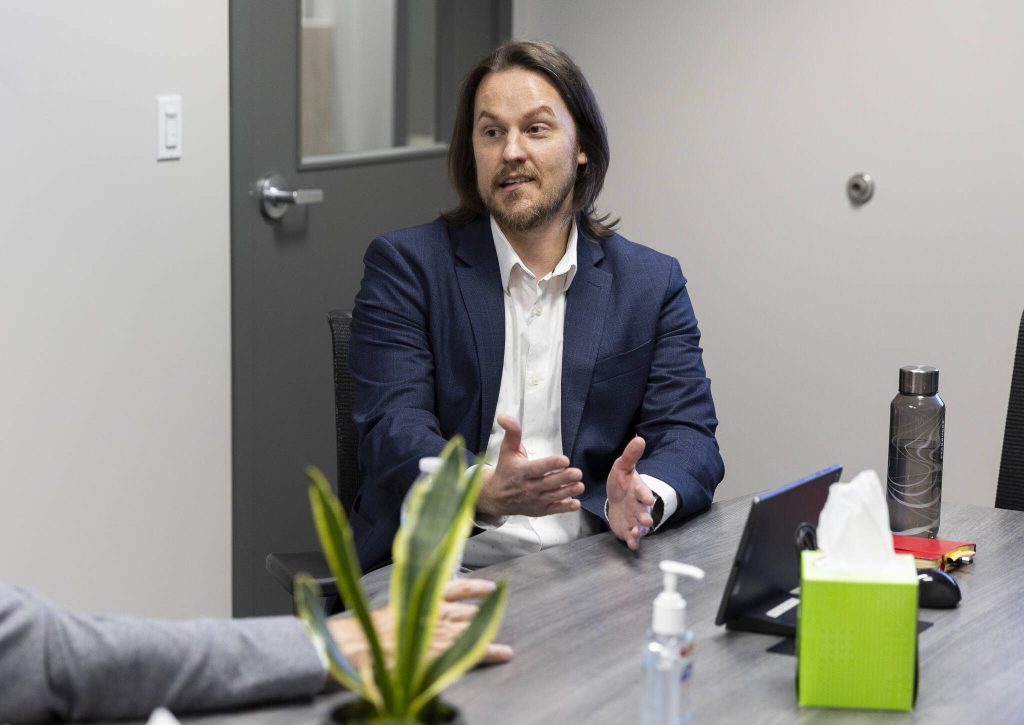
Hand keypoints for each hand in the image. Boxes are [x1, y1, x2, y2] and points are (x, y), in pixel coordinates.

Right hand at [326, 578, 512, 668]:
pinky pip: (471, 650)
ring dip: (487, 628)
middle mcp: (433, 613)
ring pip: (471, 627)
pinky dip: (490, 652)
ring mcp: (439, 633)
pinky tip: (504, 653)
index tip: (488, 586)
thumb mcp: (387, 613)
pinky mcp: (441, 653)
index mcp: (421, 600)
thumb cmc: (363, 633)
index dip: (473, 587)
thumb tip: (412, 614)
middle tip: (496, 609)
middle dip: (480, 611)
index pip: (453, 588)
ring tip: (500, 629)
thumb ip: (404, 610)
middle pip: (465, 610)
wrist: (353, 647)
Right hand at [475, 415, 584, 517]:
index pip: (537, 468)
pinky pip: (553, 509)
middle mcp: (528, 487)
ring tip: (580, 486)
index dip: (551, 464)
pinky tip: (575, 503)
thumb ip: (512, 432)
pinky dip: (564, 508)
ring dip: (568, 491)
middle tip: (577, 473)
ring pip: (553, 496)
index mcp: (521, 471)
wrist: (496, 496)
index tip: (564, 460)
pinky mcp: (539, 510)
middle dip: (564, 478)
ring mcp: (534, 500)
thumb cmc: (505, 470)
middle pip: (548, 483)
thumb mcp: (507, 449)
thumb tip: (504, 417)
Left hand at [606, 436, 655, 550]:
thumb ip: (630, 455)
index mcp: (637, 490)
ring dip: (639, 530)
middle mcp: (639, 506)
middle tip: (647, 520)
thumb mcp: (622, 467)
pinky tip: (632, 544)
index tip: (647, 498)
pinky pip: (632, 536)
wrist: (617, 498)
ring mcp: (634, 518)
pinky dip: (633, 541)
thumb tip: (639, 438)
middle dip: (645, 516)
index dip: (645, 494)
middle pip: (643, 511)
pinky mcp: (628, 529)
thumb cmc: (621, 482)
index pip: (643, 491)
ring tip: (637, 534)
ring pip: (639, 526)